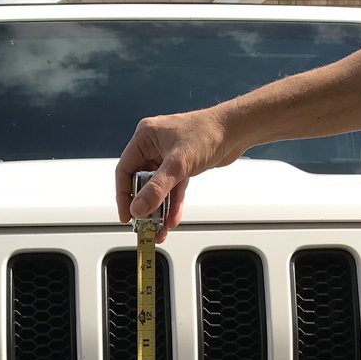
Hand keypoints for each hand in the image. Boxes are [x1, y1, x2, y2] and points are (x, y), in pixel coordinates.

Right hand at [115, 108, 239, 241]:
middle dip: (145, 206)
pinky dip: (173, 203)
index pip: (125, 170)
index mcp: (145, 137)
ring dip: (159, 209)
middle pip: (141, 182)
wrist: (236, 130)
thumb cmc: (207, 134)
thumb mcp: (178, 165)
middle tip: (145, 225)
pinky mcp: (182, 165)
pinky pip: (173, 188)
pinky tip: (172, 219)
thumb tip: (138, 209)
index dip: (124, 195)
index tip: (127, 216)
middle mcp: (154, 146)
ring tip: (160, 229)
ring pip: (158, 188)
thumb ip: (156, 189)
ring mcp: (168, 156)